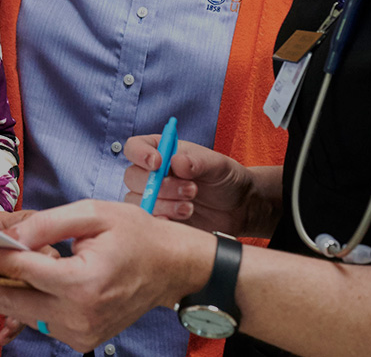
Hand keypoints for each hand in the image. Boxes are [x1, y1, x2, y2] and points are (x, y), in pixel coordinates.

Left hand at [0, 199, 214, 352]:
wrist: (172, 270)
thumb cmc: (137, 236)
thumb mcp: (94, 214)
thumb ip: (47, 223)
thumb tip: (8, 234)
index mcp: (84, 282)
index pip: (20, 269)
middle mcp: (79, 315)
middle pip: (12, 300)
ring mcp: (79, 333)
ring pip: (22, 312)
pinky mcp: (80, 339)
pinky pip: (39, 319)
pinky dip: (20, 301)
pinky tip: (3, 284)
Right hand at [122, 136, 280, 237]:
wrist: (237, 208)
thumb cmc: (224, 178)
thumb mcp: (216, 165)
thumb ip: (197, 162)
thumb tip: (176, 162)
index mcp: (161, 151)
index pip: (134, 147)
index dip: (140, 154)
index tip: (158, 163)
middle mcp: (151, 174)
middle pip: (132, 177)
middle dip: (161, 186)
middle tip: (191, 190)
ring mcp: (153, 198)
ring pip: (138, 201)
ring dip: (164, 205)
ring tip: (191, 207)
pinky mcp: (159, 218)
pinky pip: (148, 221)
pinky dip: (162, 221)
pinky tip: (182, 220)